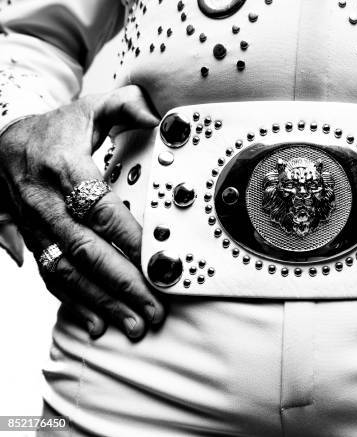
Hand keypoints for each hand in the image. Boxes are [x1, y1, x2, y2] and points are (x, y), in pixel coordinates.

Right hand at [0, 85, 164, 339]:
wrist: (0, 141)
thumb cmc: (57, 128)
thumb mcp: (89, 108)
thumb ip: (124, 107)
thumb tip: (154, 118)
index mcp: (62, 168)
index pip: (100, 208)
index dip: (128, 237)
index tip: (157, 262)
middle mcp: (45, 203)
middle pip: (86, 250)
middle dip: (122, 284)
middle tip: (155, 310)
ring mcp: (34, 227)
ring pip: (68, 272)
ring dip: (103, 303)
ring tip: (136, 326)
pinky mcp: (30, 242)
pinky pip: (51, 277)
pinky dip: (75, 303)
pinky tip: (98, 325)